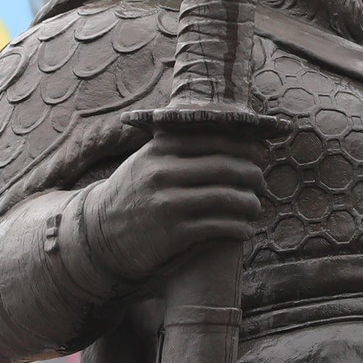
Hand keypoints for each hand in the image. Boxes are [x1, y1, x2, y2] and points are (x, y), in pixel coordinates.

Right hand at [80, 132, 264, 282]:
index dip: (245, 147)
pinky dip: (239, 228)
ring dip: (250, 203)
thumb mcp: (149, 157)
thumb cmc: (135, 190)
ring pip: (226, 197)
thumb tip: (229, 130)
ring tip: (257, 207)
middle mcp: (164, 171)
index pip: (216, 139)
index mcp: (162, 147)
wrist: (100, 232)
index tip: (260, 155)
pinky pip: (217, 227)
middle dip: (253, 175)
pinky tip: (245, 230)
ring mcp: (168, 202)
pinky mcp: (172, 232)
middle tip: (262, 182)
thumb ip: (179, 143)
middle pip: (226, 167)